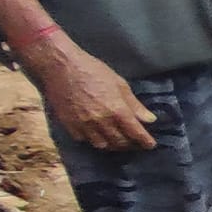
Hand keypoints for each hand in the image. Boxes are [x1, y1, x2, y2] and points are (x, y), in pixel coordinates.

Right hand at [21, 36, 156, 150]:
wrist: (61, 66)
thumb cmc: (93, 70)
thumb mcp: (120, 83)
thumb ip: (134, 104)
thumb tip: (150, 119)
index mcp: (117, 110)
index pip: (136, 133)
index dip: (145, 141)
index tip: (150, 145)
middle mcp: (101, 121)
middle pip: (120, 142)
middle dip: (130, 145)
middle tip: (135, 142)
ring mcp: (84, 125)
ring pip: (102, 145)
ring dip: (112, 145)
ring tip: (117, 140)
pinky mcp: (69, 125)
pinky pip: (84, 140)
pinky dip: (93, 140)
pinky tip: (97, 134)